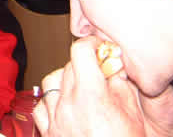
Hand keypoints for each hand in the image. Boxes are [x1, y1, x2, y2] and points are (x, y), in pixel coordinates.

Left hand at [33, 36, 172, 136]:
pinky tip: (64, 105)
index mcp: (90, 94)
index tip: (100, 47)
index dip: (91, 43)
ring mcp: (55, 118)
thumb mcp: (132, 113)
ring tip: (80, 86)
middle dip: (84, 64)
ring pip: (50, 82)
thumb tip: (113, 62)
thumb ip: (120, 83)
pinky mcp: (48, 132)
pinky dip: (50, 101)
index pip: (80, 51)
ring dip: (64, 79)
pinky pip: (41, 106)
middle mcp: (67, 103)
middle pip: (68, 66)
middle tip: (98, 71)